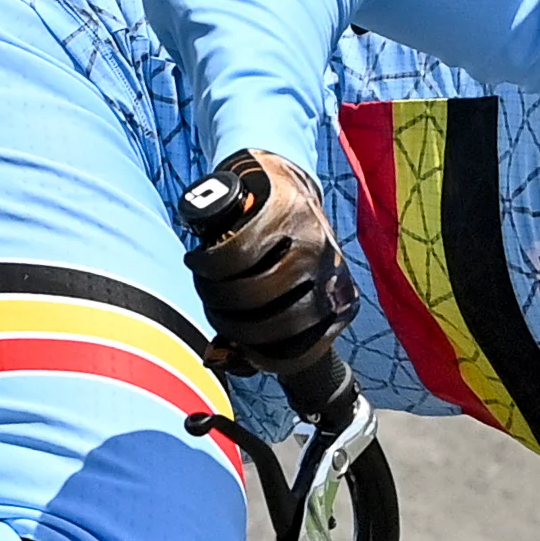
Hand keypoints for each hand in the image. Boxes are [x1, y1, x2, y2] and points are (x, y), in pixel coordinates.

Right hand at [180, 149, 356, 376]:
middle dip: (231, 323)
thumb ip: (266, 326)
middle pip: (271, 324)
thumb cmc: (280, 248)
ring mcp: (311, 241)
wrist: (282, 179)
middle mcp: (332, 274)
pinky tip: (200, 261)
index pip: (300, 351)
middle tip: (212, 306)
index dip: (260, 358)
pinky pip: (237, 252)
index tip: (236, 346)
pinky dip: (210, 263)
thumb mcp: (287, 290)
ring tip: (204, 283)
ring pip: (252, 291)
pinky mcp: (285, 212)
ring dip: (216, 294)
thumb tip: (234, 361)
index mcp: (339, 303)